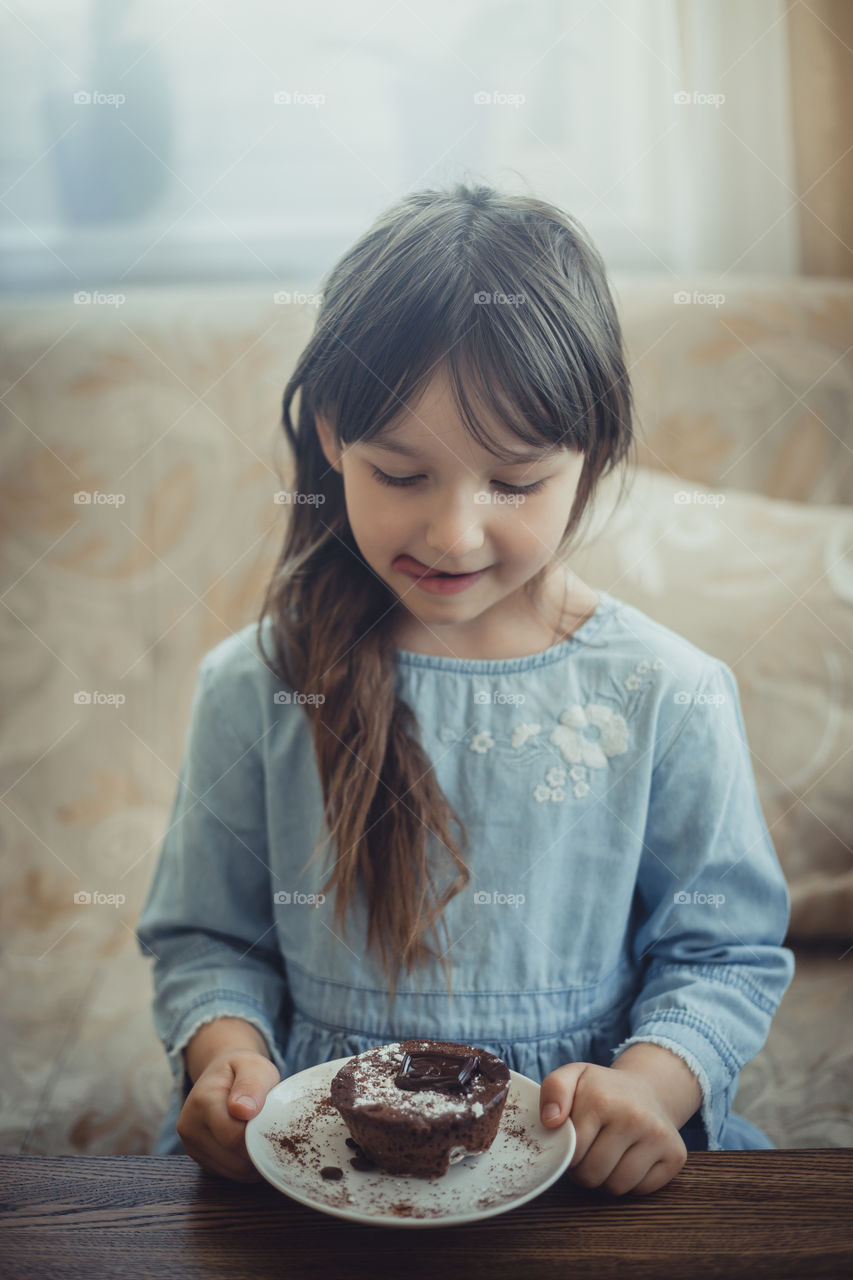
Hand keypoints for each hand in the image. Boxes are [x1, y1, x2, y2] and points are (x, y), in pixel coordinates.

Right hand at [176, 1050, 280, 1181]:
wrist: (222, 1075)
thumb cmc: (242, 1070)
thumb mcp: (253, 1066)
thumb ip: (251, 1085)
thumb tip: (243, 1110)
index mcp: (202, 1101)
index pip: (234, 1137)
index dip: (260, 1136)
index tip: (273, 1123)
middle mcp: (189, 1127)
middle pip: (235, 1159)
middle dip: (259, 1149)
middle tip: (271, 1128)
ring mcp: (191, 1146)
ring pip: (234, 1172)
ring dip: (253, 1161)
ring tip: (260, 1135)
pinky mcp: (198, 1160)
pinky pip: (229, 1175)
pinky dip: (245, 1166)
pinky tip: (249, 1145)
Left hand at [539, 1061, 687, 1196]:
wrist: (648, 1088)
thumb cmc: (603, 1089)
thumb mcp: (574, 1076)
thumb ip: (553, 1090)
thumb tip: (550, 1121)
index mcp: (603, 1099)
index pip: (572, 1153)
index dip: (568, 1154)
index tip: (575, 1142)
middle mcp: (634, 1117)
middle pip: (592, 1175)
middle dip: (585, 1170)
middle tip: (590, 1152)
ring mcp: (659, 1137)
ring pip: (617, 1187)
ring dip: (606, 1179)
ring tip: (608, 1155)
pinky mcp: (676, 1156)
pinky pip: (641, 1190)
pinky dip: (631, 1182)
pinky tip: (630, 1158)